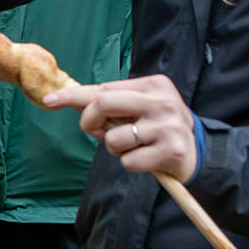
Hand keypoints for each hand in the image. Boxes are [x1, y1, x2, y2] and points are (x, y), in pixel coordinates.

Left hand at [41, 73, 199, 179]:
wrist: (198, 153)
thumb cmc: (159, 128)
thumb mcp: (140, 107)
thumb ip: (112, 103)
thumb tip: (71, 99)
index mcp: (153, 85)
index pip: (103, 88)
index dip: (72, 96)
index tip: (49, 100)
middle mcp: (161, 102)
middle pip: (103, 104)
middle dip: (88, 122)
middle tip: (96, 132)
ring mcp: (167, 126)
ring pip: (113, 139)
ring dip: (114, 149)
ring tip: (134, 147)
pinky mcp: (170, 151)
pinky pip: (128, 161)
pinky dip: (130, 164)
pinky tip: (147, 159)